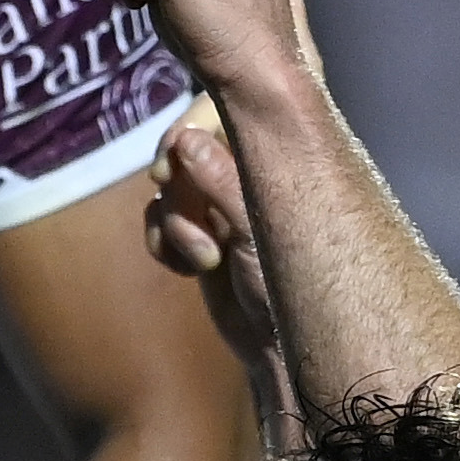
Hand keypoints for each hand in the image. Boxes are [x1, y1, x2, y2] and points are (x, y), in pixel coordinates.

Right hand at [145, 102, 290, 392]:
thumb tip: (184, 141)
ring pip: (170, 186)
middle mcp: (249, 170)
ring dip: (176, 221)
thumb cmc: (297, 290)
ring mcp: (223, 203)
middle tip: (177, 200)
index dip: (193, 123)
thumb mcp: (261, 230)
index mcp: (278, 153)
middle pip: (186, 141)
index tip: (176, 157)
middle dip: (176, 176)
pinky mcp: (203, 236)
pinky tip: (188, 269)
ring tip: (206, 258)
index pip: (224, 108)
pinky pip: (162, 220)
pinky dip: (166, 242)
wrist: (289, 352)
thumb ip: (224, 182)